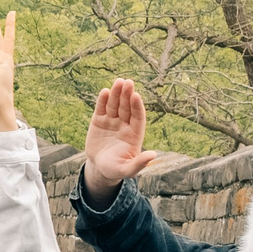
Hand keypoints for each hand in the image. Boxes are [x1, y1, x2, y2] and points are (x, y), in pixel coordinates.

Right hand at [82, 78, 162, 204]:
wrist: (100, 167)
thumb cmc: (116, 169)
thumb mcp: (128, 169)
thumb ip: (139, 163)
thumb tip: (153, 155)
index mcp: (134, 134)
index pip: (137, 117)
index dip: (137, 106)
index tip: (136, 96)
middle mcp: (124, 124)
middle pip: (126, 107)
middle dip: (127, 95)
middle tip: (127, 82)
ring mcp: (112, 121)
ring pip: (115, 105)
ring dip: (116, 93)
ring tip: (118, 82)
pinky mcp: (99, 121)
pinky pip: (102, 108)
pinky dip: (103, 100)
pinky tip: (105, 91)